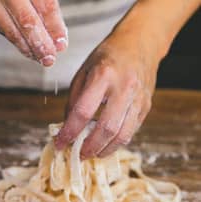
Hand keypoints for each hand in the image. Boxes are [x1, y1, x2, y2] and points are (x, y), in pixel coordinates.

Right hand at [0, 0, 66, 65]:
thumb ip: (43, 0)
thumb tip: (57, 30)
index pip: (43, 2)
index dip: (53, 24)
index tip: (62, 43)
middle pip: (25, 19)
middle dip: (40, 43)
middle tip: (50, 59)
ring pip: (9, 29)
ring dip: (27, 47)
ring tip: (40, 58)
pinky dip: (13, 39)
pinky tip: (25, 48)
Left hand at [55, 30, 159, 158]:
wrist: (140, 43)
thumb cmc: (107, 57)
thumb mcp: (83, 72)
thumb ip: (74, 100)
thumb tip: (67, 127)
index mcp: (103, 75)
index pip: (83, 112)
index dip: (69, 132)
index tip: (59, 143)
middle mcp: (124, 87)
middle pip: (106, 129)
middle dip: (89, 147)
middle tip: (79, 154)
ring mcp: (138, 98)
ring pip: (122, 135)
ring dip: (104, 150)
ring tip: (92, 153)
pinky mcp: (146, 106)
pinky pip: (131, 131)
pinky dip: (116, 143)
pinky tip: (105, 145)